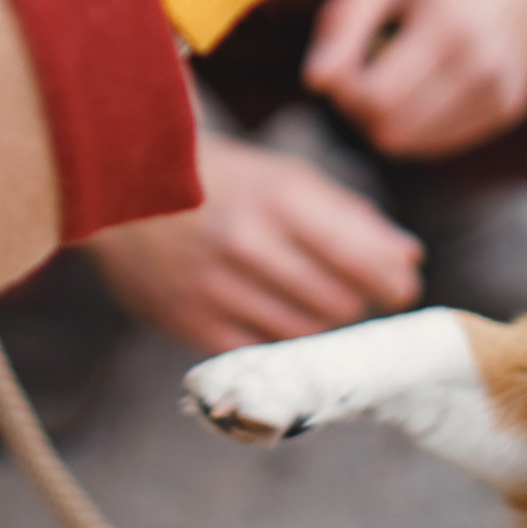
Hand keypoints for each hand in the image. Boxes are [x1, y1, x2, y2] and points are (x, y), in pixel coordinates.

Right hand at [86, 132, 422, 353]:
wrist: (117, 186)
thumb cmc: (219, 180)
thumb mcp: (282, 177)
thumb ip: (348, 216)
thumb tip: (409, 258)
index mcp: (277, 197)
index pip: (360, 260)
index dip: (393, 283)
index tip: (403, 290)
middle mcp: (245, 242)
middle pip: (337, 304)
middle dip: (352, 301)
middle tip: (346, 290)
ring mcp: (213, 285)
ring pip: (302, 334)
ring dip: (317, 322)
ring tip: (305, 298)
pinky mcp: (188, 320)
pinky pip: (259, 350)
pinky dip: (275, 338)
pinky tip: (270, 313)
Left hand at [304, 0, 526, 157]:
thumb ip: (343, 23)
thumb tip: (315, 81)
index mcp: (447, 26)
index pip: (374, 98)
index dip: (342, 88)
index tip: (341, 58)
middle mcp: (481, 67)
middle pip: (390, 129)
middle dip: (359, 107)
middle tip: (361, 66)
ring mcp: (500, 92)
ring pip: (413, 143)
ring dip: (387, 117)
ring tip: (392, 70)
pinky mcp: (508, 108)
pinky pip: (441, 141)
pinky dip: (418, 121)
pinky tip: (422, 81)